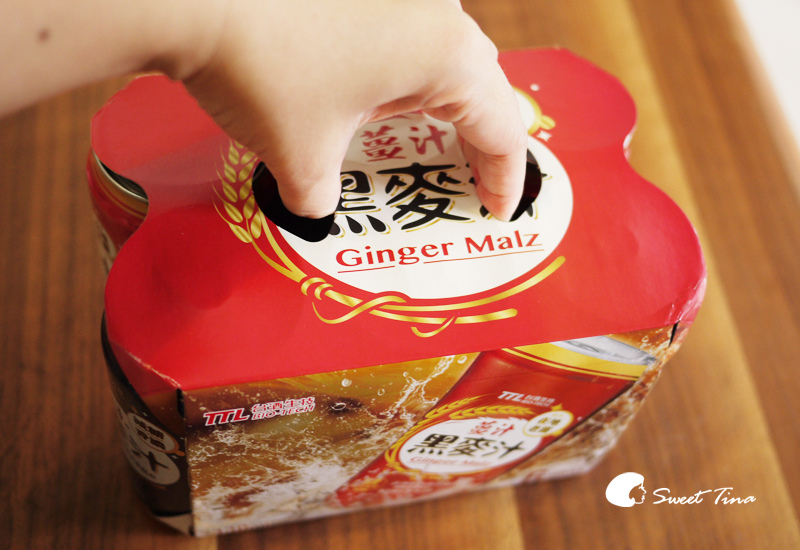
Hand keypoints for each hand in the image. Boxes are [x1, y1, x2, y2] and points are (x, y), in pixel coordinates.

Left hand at [178, 0, 527, 220]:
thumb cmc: (263, 72)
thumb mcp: (303, 159)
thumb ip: (322, 200)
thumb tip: (317, 209)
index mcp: (445, 57)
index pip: (502, 130)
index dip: (505, 180)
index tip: (495, 215)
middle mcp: (436, 12)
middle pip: (482, 87)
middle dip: (478, 142)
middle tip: (464, 185)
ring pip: (444, 55)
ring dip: (441, 104)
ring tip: (421, 144)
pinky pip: (406, 34)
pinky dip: (403, 74)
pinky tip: (373, 96)